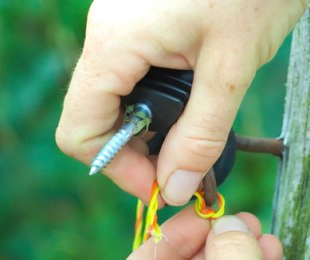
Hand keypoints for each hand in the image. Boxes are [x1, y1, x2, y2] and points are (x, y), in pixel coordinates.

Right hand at [56, 0, 308, 204]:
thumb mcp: (230, 69)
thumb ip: (201, 135)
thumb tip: (173, 189)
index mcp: (113, 43)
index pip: (79, 130)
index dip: (118, 169)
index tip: (164, 185)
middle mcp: (106, 32)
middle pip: (97, 116)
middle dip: (139, 150)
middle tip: (190, 162)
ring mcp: (123, 22)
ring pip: (118, 96)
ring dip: (154, 125)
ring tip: (201, 129)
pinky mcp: (145, 18)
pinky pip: (137, 72)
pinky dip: (162, 97)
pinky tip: (199, 97)